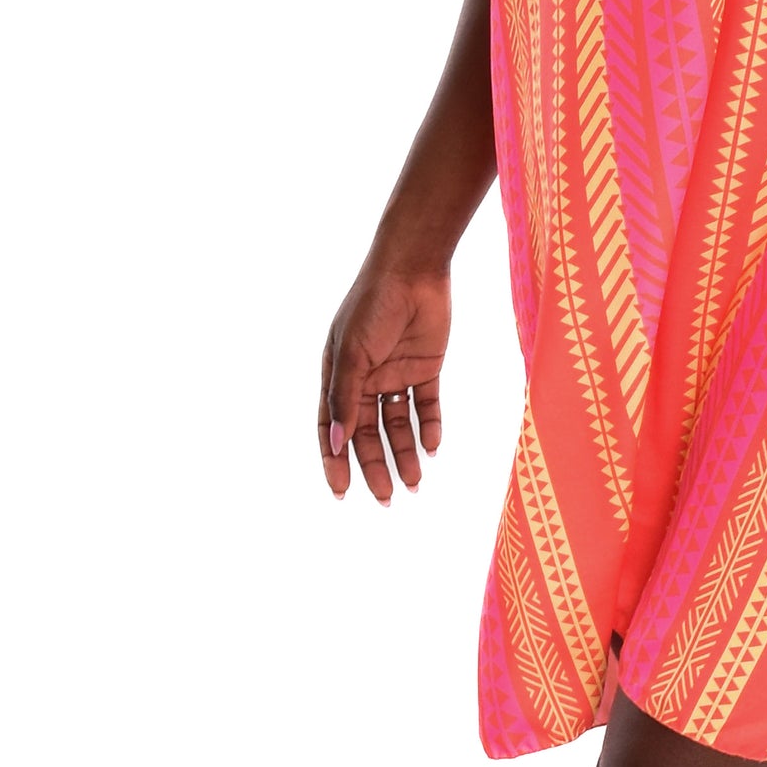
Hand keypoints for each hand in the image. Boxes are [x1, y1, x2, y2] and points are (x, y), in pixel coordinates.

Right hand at [319, 251, 451, 502]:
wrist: (414, 268)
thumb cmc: (373, 306)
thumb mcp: (353, 354)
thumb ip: (345, 399)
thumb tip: (337, 445)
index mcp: (338, 375)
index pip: (334, 428)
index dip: (335, 461)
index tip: (341, 493)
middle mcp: (365, 378)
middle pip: (368, 433)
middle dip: (376, 466)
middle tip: (388, 498)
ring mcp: (396, 373)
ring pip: (399, 424)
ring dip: (405, 454)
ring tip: (415, 484)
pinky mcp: (426, 366)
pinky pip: (427, 405)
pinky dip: (430, 427)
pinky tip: (433, 448)